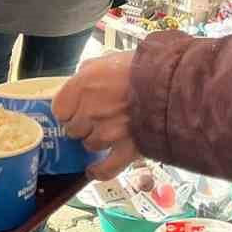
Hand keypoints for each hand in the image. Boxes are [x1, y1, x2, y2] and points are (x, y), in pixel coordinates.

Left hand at [53, 53, 141, 180]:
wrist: (172, 82)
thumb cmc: (141, 67)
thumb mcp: (107, 60)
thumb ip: (86, 73)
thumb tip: (78, 81)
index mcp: (83, 86)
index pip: (59, 109)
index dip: (68, 111)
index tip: (74, 110)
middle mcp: (91, 110)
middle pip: (73, 129)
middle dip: (82, 125)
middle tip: (96, 118)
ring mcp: (108, 132)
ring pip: (90, 145)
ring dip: (96, 141)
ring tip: (110, 131)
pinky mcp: (126, 149)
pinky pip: (105, 168)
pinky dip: (98, 171)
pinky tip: (93, 170)